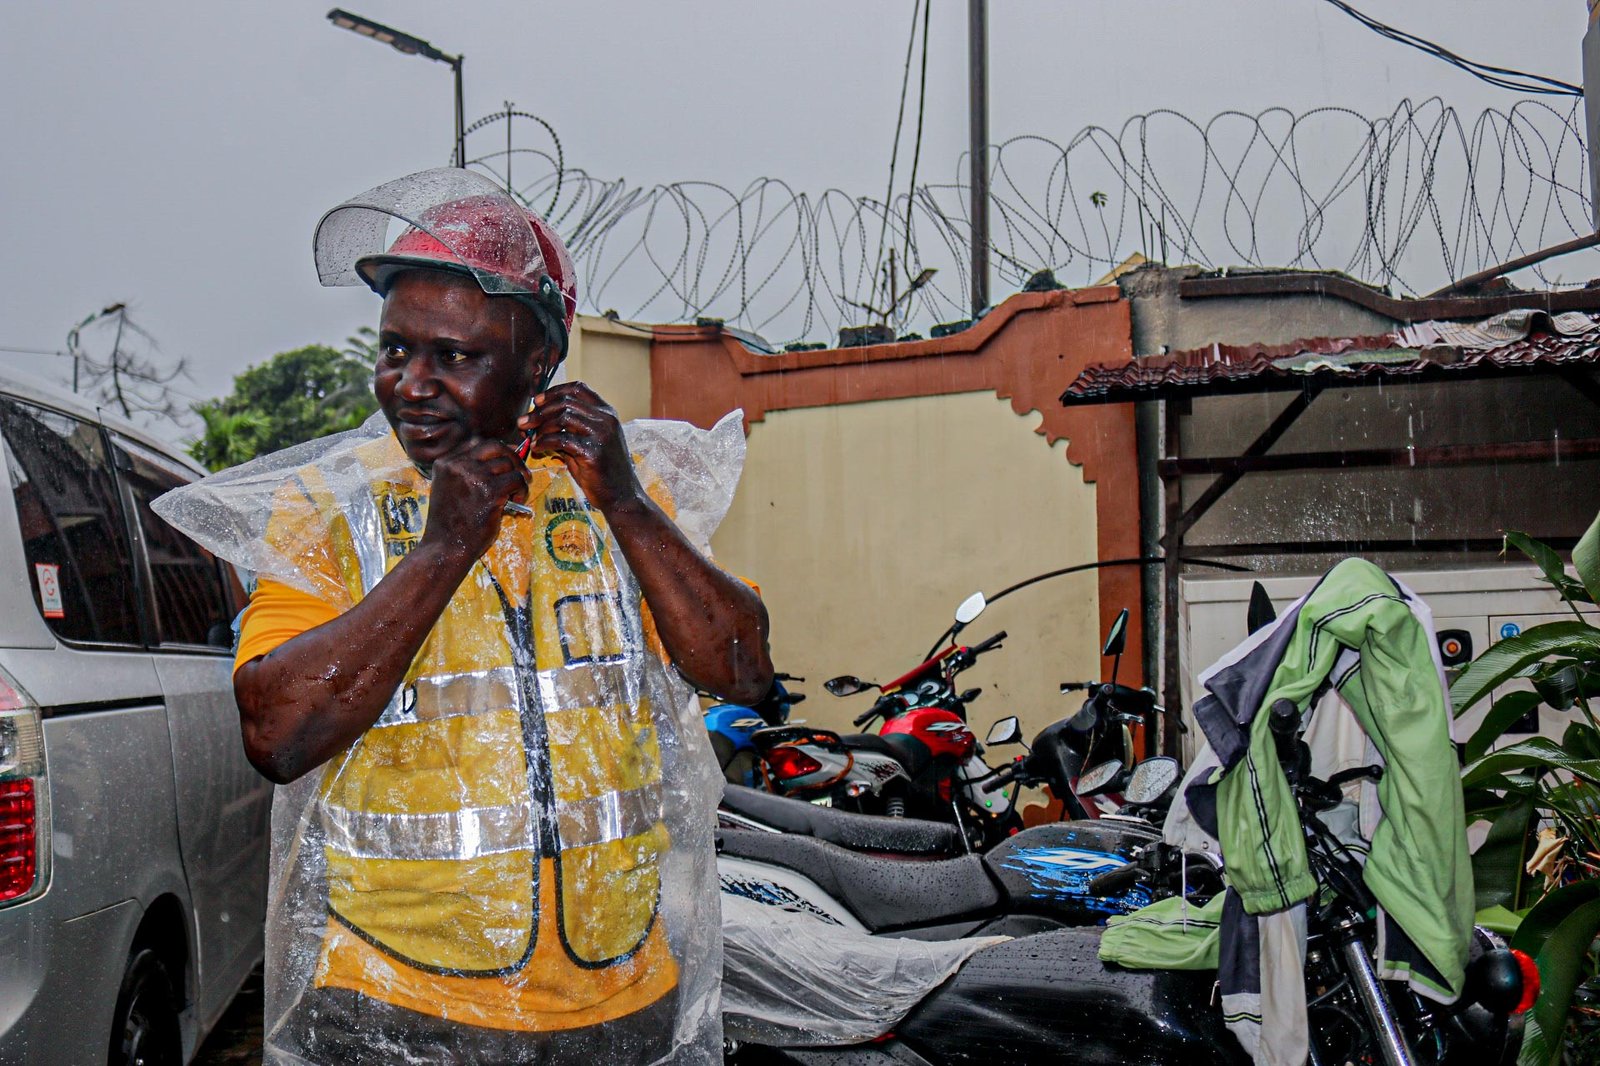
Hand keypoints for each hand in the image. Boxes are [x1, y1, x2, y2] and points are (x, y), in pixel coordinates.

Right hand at [421, 438, 529, 561]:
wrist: (445, 547)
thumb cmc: (449, 524)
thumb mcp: (448, 489)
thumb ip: (465, 473)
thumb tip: (500, 460)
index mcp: (445, 463)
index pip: (477, 443)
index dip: (498, 450)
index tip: (508, 460)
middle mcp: (458, 465)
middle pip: (495, 446)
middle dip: (513, 457)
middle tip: (522, 473)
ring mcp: (474, 476)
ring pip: (508, 463)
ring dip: (519, 477)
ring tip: (517, 492)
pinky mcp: (490, 491)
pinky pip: (517, 480)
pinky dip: (522, 489)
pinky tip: (517, 501)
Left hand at [517, 382, 642, 513]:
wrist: (621, 496)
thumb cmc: (602, 472)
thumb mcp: (589, 443)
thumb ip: (569, 430)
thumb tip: (538, 422)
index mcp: (607, 413)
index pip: (578, 388)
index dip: (554, 392)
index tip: (537, 401)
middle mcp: (606, 419)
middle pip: (566, 401)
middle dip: (540, 411)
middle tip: (524, 422)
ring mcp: (601, 434)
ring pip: (563, 417)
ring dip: (540, 426)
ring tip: (530, 437)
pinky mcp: (593, 452)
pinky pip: (561, 439)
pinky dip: (544, 442)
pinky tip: (537, 448)